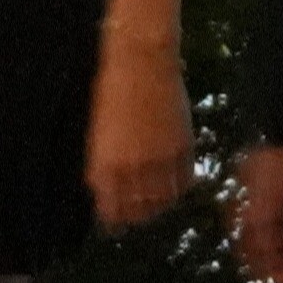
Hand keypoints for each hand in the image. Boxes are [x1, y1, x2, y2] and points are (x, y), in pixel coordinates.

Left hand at [84, 33, 194, 230]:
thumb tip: (107, 187)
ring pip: (163, 200)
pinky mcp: (182, 148)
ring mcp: (160, 160)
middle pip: (139, 209)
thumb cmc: (111, 87)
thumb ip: (104, 162)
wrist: (140, 59)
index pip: (112, 207)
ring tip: (157, 204)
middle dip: (137, 215)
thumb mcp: (99, 129)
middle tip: (139, 216)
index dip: (115, 218)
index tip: (116, 223)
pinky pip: (183, 181)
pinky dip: (179, 188)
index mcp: (105, 164)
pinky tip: (175, 187)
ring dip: (160, 205)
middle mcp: (132, 168)